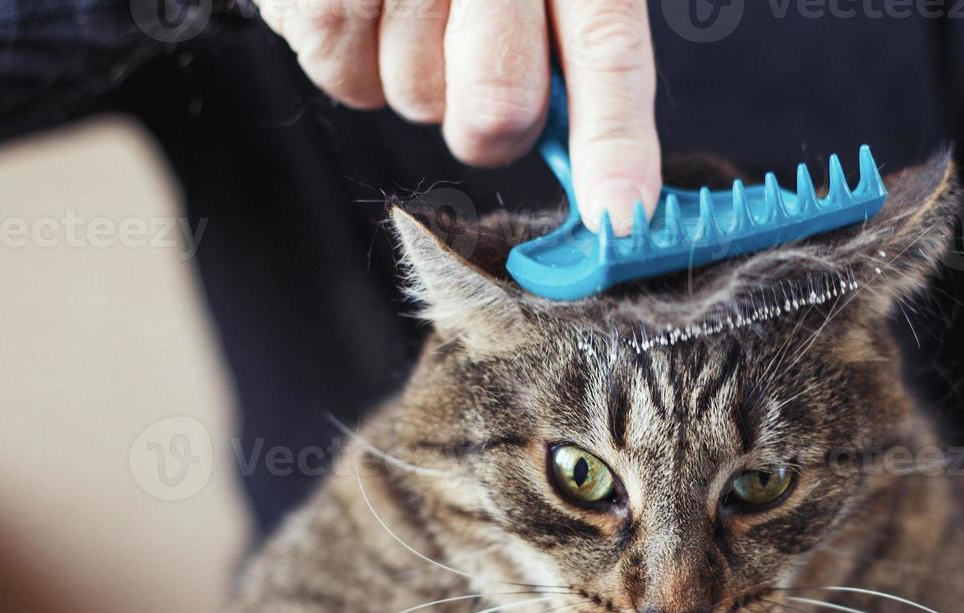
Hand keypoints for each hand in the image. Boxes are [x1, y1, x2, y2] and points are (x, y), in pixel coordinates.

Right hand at [257, 0, 661, 233]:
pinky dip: (352, 56)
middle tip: (473, 61)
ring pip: (418, 100)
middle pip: (499, 109)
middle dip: (490, 123)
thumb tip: (607, 172)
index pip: (606, 48)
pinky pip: (344, 77)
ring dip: (414, 72)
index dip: (615, 142)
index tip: (619, 216)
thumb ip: (579, 47)